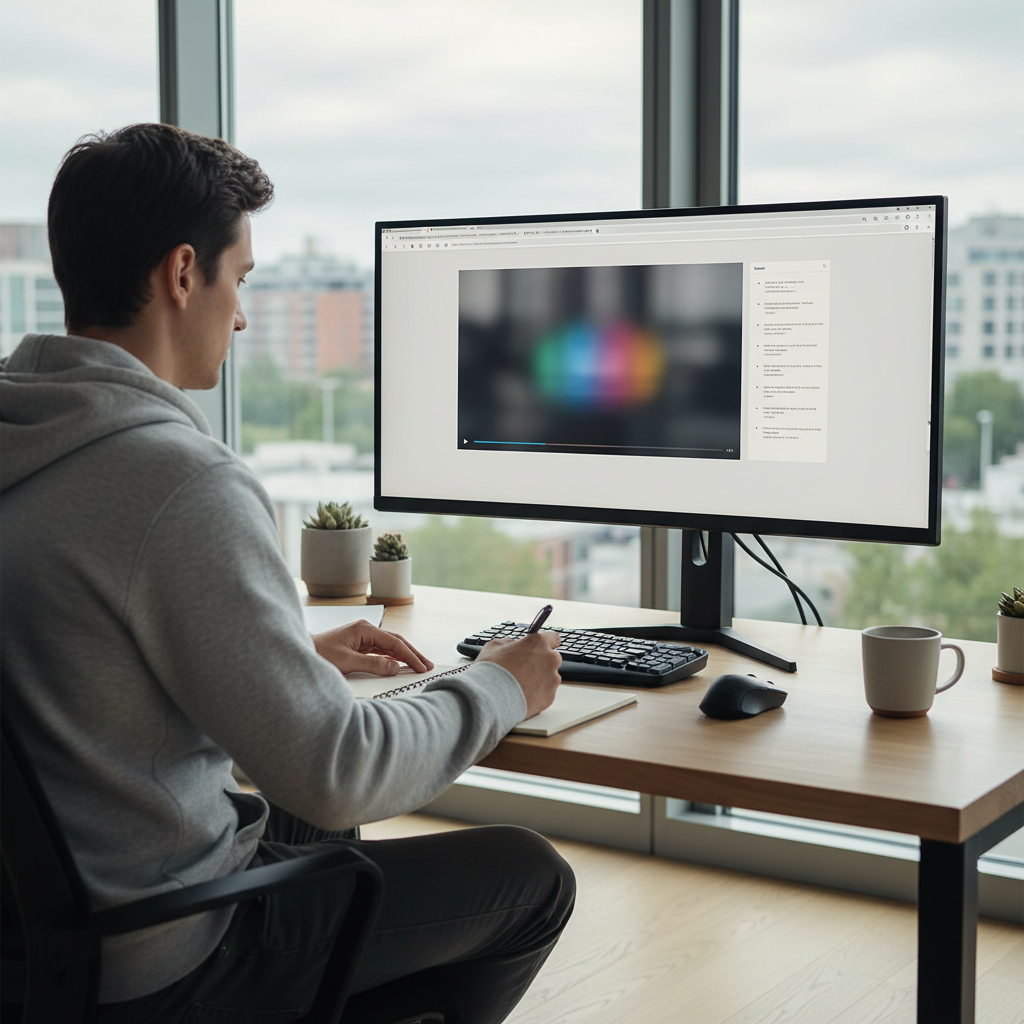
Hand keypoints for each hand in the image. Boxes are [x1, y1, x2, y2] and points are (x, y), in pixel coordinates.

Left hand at [312, 621, 433, 676]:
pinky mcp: (359, 645)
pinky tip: (400, 664)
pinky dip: (393, 657)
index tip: (420, 667)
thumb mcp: (347, 662)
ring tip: (418, 665)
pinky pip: (381, 650)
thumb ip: (374, 665)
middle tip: (427, 665)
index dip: (410, 656)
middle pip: (396, 641)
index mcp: (365, 629)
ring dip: (404, 655)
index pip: (394, 643)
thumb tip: (395, 667)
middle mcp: (366, 630)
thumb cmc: (319, 655)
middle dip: (412, 653)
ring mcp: (363, 637)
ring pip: (390, 646)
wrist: (301, 653)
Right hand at [476, 630, 561, 718]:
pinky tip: (522, 695)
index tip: (542, 648)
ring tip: (520, 685)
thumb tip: (514, 646)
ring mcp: (552, 679)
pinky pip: (546, 693)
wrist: (490, 699)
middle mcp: (550, 659)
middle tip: (524, 669)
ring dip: (539, 679)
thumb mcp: (494, 646)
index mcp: (538, 643)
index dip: (547, 643)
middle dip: (542, 663)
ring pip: (550, 677)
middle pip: (552, 659)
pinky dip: (537, 695)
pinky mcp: (550, 697)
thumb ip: (510, 643)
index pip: (553, 638)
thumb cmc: (491, 671)